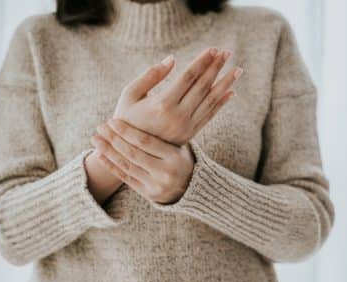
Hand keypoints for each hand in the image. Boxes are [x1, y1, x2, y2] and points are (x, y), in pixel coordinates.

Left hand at [90, 118, 194, 203]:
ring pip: (127, 166)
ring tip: (95, 139)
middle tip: (100, 126)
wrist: (192, 186)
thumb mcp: (178, 143)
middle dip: (114, 139)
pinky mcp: (149, 194)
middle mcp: (166, 172)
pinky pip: (126, 178)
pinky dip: (111, 166)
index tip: (112, 121)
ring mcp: (156, 185)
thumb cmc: (179, 156)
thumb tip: (146, 102)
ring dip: (108, 151)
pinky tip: (100, 156)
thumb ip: (162, 131)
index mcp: (175, 156)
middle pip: (133, 153)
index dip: (126, 131)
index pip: (145, 141)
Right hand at [113, 47, 241, 145]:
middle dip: (216, 68)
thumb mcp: (129, 95)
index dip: (202, 61)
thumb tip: (172, 59)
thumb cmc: (124, 119)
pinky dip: (220, 103)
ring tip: (237, 69)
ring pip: (210, 101)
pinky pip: (209, 116)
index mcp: (162, 104)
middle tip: (228, 52)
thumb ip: (150, 76)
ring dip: (225, 84)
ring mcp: (185, 127)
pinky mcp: (189, 135)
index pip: (188, 77)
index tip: (213, 48)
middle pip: (203, 87)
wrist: (128, 152)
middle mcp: (178, 117)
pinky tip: (230, 92)